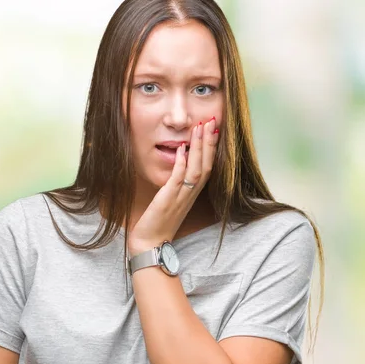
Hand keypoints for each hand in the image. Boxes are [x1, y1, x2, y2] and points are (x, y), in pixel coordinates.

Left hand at [128, 117, 219, 255]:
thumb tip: (180, 162)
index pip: (208, 166)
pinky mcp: (168, 200)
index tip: (214, 129)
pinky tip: (182, 149)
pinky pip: (178, 179)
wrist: (150, 243)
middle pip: (207, 164)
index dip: (212, 147)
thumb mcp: (171, 199)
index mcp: (193, 193)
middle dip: (209, 141)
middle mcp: (191, 194)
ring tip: (200, 128)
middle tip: (212, 120)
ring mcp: (181, 197)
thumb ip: (177, 183)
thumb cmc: (159, 222)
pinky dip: (181, 163)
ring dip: (200, 147)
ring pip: (197, 169)